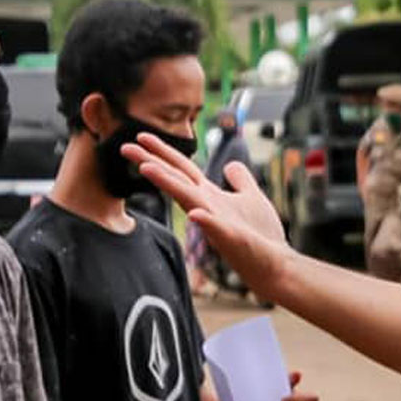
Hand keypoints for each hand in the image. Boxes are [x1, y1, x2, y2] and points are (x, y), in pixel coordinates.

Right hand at [121, 134, 293, 298]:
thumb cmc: (260, 234)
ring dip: (168, 184)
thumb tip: (230, 164)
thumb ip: (240, 180)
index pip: (182, 169)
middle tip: (125, 147)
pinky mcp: (232, 238)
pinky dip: (205, 219)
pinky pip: (216, 227)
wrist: (274, 264)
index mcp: (210, 196)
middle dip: (152, 162)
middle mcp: (207, 206)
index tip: (141, 137)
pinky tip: (196, 213)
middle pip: (176, 179)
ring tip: (146, 168)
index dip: (163, 152)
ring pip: (188, 199)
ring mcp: (216, 222)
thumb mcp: (250, 197)